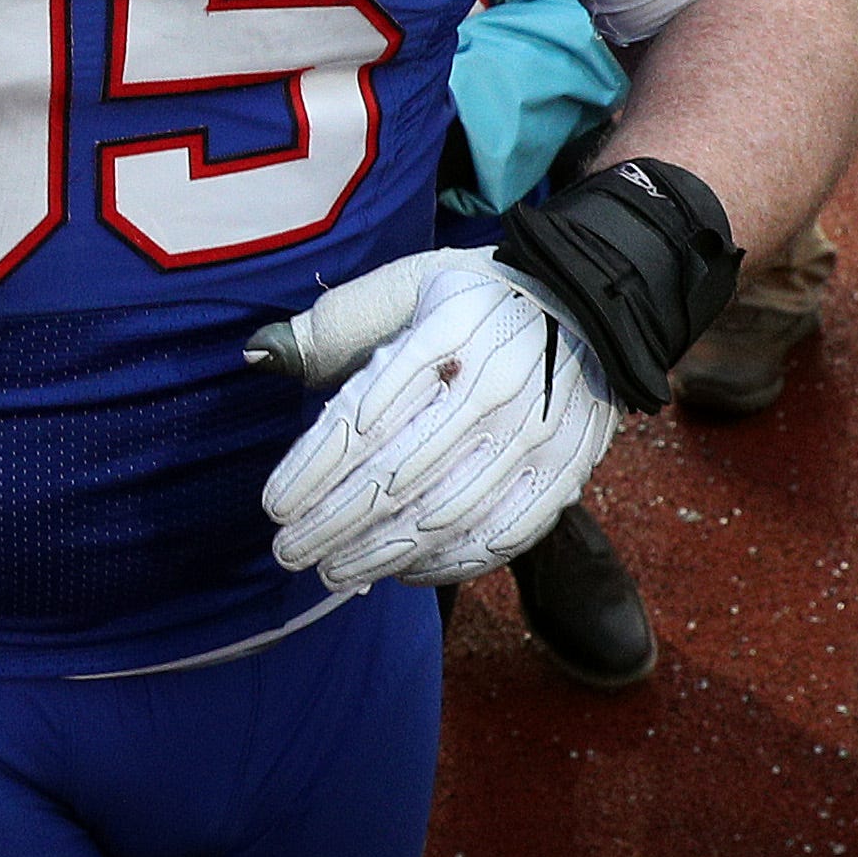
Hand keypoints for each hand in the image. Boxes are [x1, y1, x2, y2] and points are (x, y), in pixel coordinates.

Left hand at [248, 244, 620, 591]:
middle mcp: (491, 386)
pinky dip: (449, 562)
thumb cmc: (480, 298)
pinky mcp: (566, 467)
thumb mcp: (408, 285)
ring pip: (443, 515)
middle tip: (288, 551)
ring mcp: (534, 432)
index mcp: (445, 333)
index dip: (310, 471)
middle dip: (332, 523)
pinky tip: (406, 571)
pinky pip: (502, 534)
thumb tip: (260, 354)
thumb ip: (336, 322)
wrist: (597, 304)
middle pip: (395, 475)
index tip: (273, 505)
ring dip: (380, 552)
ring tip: (333, 571)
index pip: (360, 418)